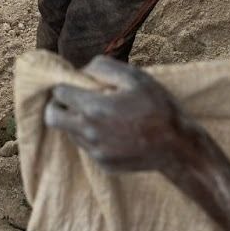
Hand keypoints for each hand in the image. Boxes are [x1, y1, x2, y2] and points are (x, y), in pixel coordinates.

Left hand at [44, 56, 194, 172]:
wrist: (177, 147)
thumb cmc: (158, 107)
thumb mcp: (135, 77)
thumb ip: (103, 67)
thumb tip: (83, 71)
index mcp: (93, 107)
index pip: (59, 92)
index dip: (67, 85)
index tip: (79, 84)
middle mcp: (88, 131)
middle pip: (53, 117)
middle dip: (59, 105)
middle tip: (76, 99)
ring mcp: (94, 150)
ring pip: (68, 132)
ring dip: (77, 121)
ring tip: (102, 114)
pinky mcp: (102, 163)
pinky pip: (86, 147)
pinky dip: (92, 136)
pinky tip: (114, 131)